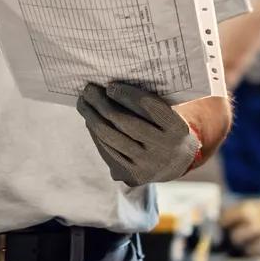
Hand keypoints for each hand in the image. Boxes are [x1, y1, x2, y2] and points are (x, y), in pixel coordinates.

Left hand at [77, 82, 199, 187]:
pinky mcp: (133, 175)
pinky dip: (96, 133)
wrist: (176, 163)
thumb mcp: (168, 114)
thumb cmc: (166, 128)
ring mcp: (147, 164)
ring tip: (83, 103)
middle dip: (103, 104)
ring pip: (112, 138)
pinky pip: (108, 151)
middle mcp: (163, 148)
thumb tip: (110, 87)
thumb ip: (147, 103)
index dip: (127, 94)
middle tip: (88, 90)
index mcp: (176, 128)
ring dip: (92, 117)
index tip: (110, 85)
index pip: (149, 107)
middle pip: (126, 123)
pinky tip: (89, 120)